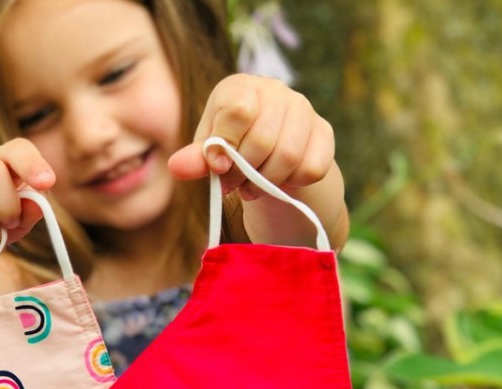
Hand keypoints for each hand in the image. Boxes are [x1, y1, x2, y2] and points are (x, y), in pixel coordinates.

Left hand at [167, 73, 334, 199]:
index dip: (226, 146)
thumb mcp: (208, 152)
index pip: (237, 111)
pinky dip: (292, 183)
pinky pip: (312, 168)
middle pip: (264, 139)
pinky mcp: (324, 131)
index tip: (217, 167)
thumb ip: (195, 159)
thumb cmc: (231, 146)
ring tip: (251, 187)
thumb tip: (178, 167)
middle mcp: (274, 90)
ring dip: (266, 182)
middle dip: (244, 173)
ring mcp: (303, 108)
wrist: (269, 153)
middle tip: (233, 185)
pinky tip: (279, 181)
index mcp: (240, 87)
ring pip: (289, 156)